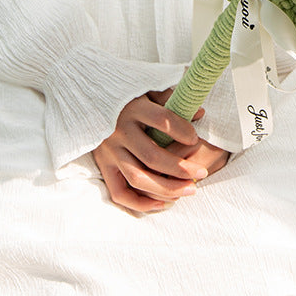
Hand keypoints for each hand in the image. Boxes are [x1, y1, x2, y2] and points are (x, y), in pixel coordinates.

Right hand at [93, 89, 227, 212]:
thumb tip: (200, 113)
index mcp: (134, 108)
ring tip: (189, 190)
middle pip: (152, 156)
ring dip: (166, 189)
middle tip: (201, 173)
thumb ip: (173, 101)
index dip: (182, 131)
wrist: (93, 104)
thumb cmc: (131, 98)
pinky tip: (164, 203)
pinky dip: (141, 203)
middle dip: (180, 169)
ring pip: (138, 178)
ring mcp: (109, 152)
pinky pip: (120, 193)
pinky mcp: (103, 167)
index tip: (197, 140)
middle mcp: (119, 132)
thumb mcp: (149, 91)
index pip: (162, 120)